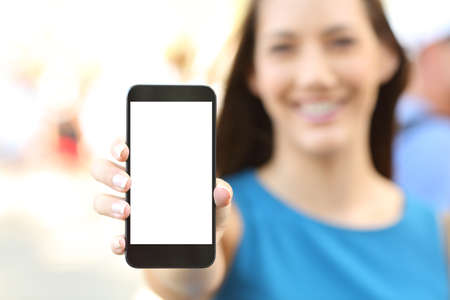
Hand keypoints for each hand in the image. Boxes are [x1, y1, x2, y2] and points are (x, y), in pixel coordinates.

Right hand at [90, 137, 232, 254]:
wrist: (198, 244)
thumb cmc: (203, 211)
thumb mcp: (216, 202)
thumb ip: (221, 194)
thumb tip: (221, 192)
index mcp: (149, 166)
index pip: (124, 147)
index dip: (118, 144)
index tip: (125, 150)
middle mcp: (130, 184)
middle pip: (102, 169)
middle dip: (109, 173)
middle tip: (128, 182)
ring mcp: (125, 209)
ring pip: (100, 200)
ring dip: (108, 204)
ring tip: (127, 211)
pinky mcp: (128, 236)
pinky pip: (113, 237)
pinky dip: (115, 241)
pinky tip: (123, 243)